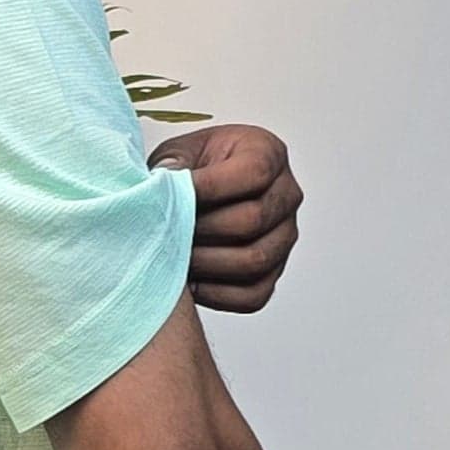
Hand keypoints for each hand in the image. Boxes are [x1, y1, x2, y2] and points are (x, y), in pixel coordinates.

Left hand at [150, 121, 301, 313]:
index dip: (211, 187)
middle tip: (167, 230)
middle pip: (252, 220)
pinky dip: (215, 294)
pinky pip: (252, 296)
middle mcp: (286, 195)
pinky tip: (188, 279)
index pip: (255, 173)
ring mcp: (284, 238)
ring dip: (206, 262)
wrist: (195, 196)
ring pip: (254, 260)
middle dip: (202, 228)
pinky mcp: (272, 275)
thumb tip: (163, 187)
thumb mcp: (178, 153)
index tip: (173, 193)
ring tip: (174, 254)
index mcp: (268, 153)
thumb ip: (172, 166)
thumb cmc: (191, 171)